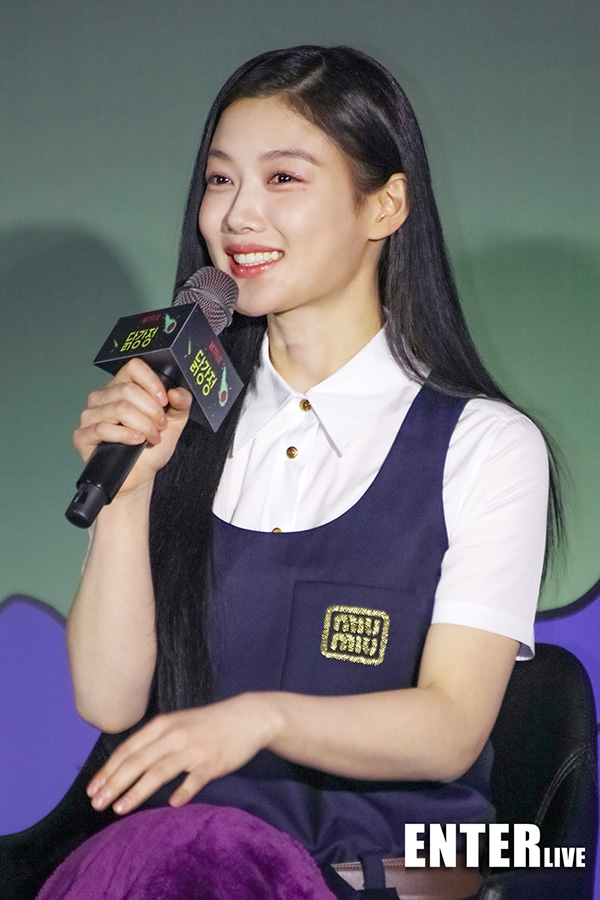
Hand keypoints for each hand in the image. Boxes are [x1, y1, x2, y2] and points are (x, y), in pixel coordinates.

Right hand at [73, 358, 191, 495]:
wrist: (141, 475)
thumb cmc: (152, 446)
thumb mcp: (174, 422)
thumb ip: (181, 403)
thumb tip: (176, 392)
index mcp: (122, 387)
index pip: (133, 367)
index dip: (151, 382)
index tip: (164, 401)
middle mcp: (103, 397)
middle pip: (128, 390)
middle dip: (152, 411)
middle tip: (160, 426)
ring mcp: (90, 415)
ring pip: (119, 409)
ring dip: (143, 425)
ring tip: (151, 437)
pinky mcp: (83, 435)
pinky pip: (103, 428)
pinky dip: (125, 435)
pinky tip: (137, 441)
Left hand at [86, 694, 281, 814]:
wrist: (247, 717)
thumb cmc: (208, 724)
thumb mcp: (178, 724)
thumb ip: (155, 742)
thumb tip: (128, 766)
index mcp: (163, 725)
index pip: (128, 749)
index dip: (108, 770)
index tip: (92, 789)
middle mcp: (174, 735)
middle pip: (138, 761)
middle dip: (114, 783)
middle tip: (97, 804)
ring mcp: (194, 748)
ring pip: (160, 771)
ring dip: (137, 790)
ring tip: (119, 809)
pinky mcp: (213, 761)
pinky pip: (195, 778)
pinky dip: (183, 790)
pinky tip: (172, 804)